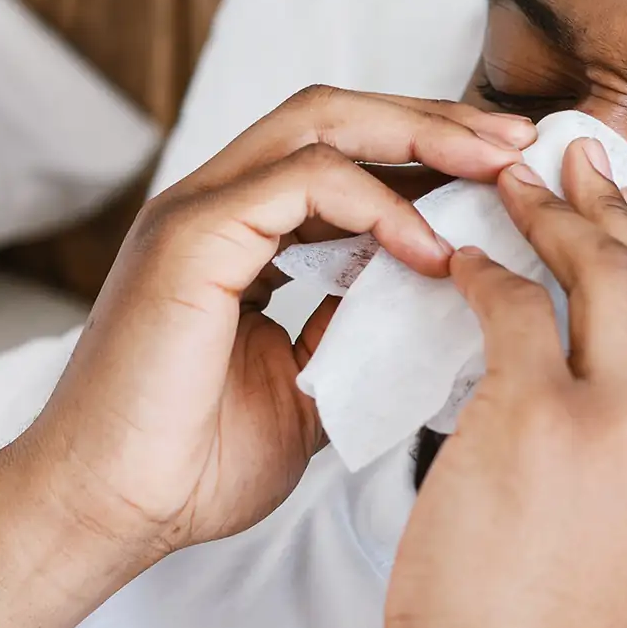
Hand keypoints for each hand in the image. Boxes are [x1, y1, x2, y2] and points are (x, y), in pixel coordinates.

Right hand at [3, 86, 536, 563]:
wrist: (107, 513)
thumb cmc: (194, 463)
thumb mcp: (308, 386)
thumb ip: (356, 332)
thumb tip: (438, 305)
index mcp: (239, 234)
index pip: (344, 153)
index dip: (428, 151)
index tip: (508, 174)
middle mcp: (215, 206)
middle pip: (339, 115)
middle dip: (437, 121)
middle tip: (519, 144)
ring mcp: (196, 213)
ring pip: (321, 124)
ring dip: (421, 138)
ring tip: (496, 169)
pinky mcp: (189, 238)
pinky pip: (301, 183)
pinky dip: (377, 206)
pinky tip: (430, 250)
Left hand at [385, 138, 626, 627]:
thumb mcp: (619, 538)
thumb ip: (619, 457)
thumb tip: (568, 384)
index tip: (616, 205)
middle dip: (612, 203)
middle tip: (570, 156)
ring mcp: (621, 423)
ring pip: (600, 274)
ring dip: (553, 214)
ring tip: (511, 177)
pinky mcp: (542, 419)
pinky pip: (513, 308)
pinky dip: (484, 271)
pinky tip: (458, 259)